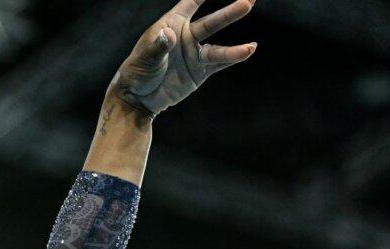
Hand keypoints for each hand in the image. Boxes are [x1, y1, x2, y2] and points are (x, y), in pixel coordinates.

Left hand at [108, 0, 257, 119]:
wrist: (138, 97)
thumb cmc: (137, 71)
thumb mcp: (145, 57)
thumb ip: (158, 46)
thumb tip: (169, 35)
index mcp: (172, 23)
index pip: (191, 2)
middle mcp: (187, 35)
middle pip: (213, 22)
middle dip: (231, 12)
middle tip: (249, 1)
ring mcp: (195, 53)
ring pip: (219, 46)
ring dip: (235, 46)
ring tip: (252, 46)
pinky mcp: (199, 71)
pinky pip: (219, 63)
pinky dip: (234, 57)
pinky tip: (248, 50)